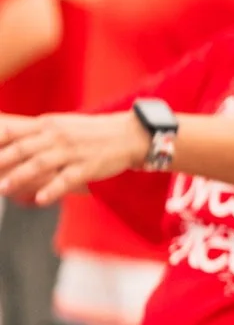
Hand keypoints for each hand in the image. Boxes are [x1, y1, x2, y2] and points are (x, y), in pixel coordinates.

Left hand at [0, 112, 149, 205]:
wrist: (130, 134)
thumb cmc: (91, 132)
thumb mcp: (62, 124)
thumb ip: (35, 132)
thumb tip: (6, 136)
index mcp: (48, 125)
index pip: (13, 132)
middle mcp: (58, 136)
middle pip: (22, 148)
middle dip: (1, 161)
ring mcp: (73, 151)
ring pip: (41, 163)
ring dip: (20, 176)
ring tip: (2, 188)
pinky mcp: (88, 166)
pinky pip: (66, 179)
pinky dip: (52, 190)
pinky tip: (40, 199)